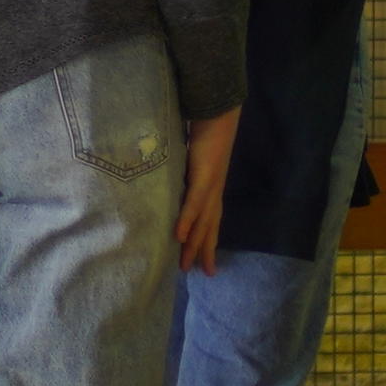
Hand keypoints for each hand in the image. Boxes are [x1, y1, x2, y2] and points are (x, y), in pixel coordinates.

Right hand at [171, 110, 239, 273]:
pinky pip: (195, 201)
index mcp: (212, 187)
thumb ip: (182, 172)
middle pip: (210, 227)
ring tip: (186, 264)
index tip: (206, 261)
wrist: (218, 111)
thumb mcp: (190, 157)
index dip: (208, 240)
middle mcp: (215, 190)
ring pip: (204, 221)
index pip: (211, 219)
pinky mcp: (205, 174)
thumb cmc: (204, 129)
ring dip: (195, 244)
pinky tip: (181, 236)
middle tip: (203, 274)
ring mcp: (211, 184)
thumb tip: (167, 182)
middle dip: (205, 251)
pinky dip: (189, 220)